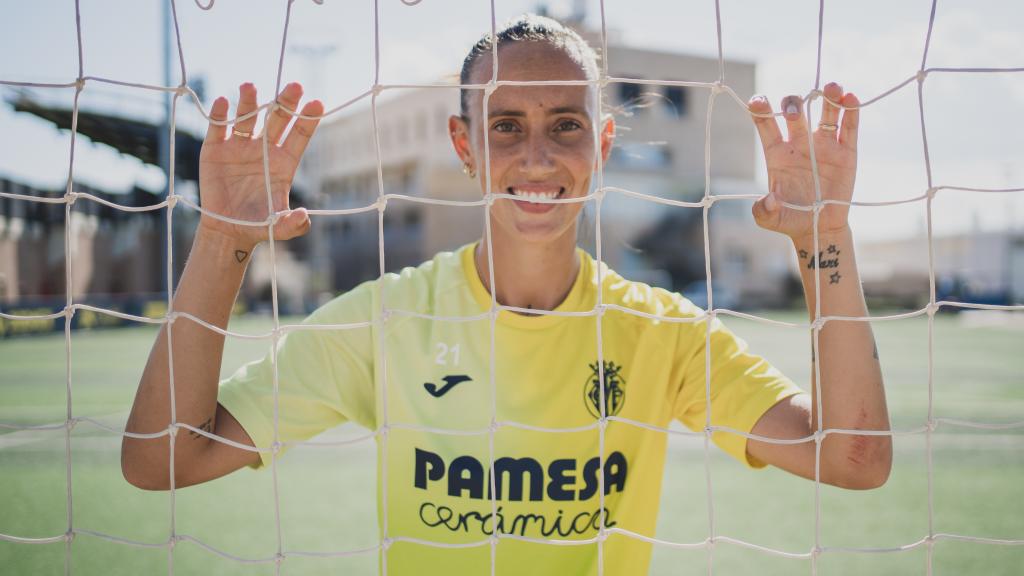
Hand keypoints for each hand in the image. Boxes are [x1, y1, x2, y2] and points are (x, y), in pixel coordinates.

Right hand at [197, 82, 323, 248]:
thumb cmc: (259, 225)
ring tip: (250, 87)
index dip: (308, 120)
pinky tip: (221, 102)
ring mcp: (240, 146)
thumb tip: (304, 217)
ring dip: (249, 102)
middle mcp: (264, 149)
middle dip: (285, 103)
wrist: (228, 229)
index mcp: (284, 162)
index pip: (299, 136)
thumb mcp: (279, 228)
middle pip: (277, 120)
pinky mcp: (216, 148)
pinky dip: (219, 115)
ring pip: (247, 118)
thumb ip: (293, 225)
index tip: (318, 103)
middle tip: (295, 86)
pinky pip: (218, 127)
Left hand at [749, 82, 858, 240]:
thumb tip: (767, 201)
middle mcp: (799, 143)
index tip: (758, 101)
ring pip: (825, 113)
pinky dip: (851, 111)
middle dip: (793, 104)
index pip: (765, 124)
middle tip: (795, 111)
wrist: (819, 228)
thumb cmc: (790, 220)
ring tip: (833, 88)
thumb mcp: (770, 220)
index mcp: (777, 153)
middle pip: (795, 112)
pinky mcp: (845, 152)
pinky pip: (849, 127)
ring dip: (828, 97)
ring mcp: (823, 145)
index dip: (760, 110)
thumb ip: (763, 211)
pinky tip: (851, 98)